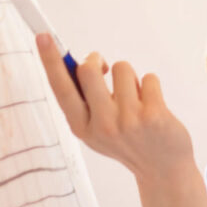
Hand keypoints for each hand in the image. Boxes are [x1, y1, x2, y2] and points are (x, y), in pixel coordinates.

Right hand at [39, 38, 194, 183]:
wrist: (163, 170)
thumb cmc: (127, 142)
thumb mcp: (96, 130)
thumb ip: (85, 102)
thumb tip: (77, 62)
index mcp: (81, 127)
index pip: (61, 88)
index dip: (50, 61)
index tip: (43, 36)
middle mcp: (102, 125)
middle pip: (88, 70)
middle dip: (96, 60)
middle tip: (105, 67)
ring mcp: (128, 120)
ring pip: (123, 69)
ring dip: (130, 76)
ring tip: (136, 96)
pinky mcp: (154, 115)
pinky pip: (149, 78)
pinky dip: (151, 85)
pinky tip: (154, 104)